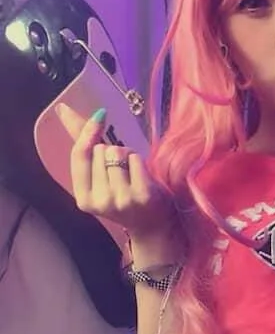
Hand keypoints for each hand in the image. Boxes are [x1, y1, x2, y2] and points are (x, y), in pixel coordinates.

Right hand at [56, 103, 175, 241]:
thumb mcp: (98, 175)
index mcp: (84, 198)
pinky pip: (135, 159)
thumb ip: (83, 143)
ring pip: (118, 152)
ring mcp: (121, 200)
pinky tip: (143, 177)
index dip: (88, 132)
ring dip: (128, 155)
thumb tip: (63, 109)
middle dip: (112, 152)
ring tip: (132, 174)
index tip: (100, 117)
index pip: (79, 155)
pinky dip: (140, 161)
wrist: (151, 224)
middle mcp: (100, 201)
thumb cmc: (123, 193)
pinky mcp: (142, 195)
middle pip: (101, 151)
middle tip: (122, 173)